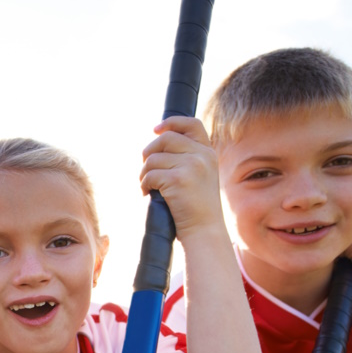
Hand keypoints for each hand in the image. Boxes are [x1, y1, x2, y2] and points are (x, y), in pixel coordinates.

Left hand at [140, 116, 225, 240]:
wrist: (205, 229)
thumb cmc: (196, 207)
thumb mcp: (200, 176)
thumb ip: (186, 158)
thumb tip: (157, 144)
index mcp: (208, 152)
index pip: (192, 124)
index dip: (172, 122)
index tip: (156, 130)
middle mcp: (202, 155)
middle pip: (165, 139)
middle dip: (149, 153)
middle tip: (146, 169)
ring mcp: (191, 165)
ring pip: (153, 158)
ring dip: (144, 173)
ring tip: (147, 186)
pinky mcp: (178, 179)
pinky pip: (149, 174)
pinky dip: (143, 185)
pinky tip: (147, 194)